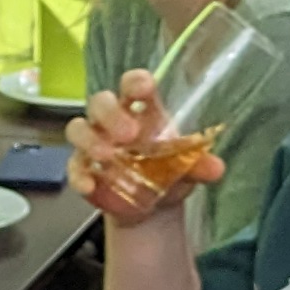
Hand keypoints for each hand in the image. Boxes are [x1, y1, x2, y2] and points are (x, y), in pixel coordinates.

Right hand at [68, 74, 218, 224]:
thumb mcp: (187, 169)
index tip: (144, 87)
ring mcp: (94, 143)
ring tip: (106, 157)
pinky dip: (79, 175)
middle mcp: (113, 120)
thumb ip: (199, 165)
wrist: (151, 207)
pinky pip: (74, 166)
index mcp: (141, 109)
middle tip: (128, 134)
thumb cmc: (167, 172)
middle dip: (111, 114)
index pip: (133, 84)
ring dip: (90, 140)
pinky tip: (90, 185)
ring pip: (79, 128)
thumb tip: (216, 168)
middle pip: (101, 102)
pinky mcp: (82, 168)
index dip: (136, 82)